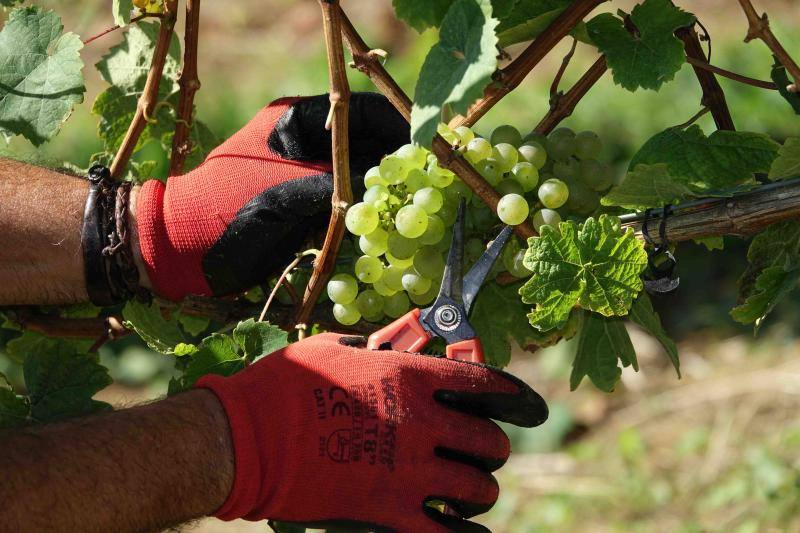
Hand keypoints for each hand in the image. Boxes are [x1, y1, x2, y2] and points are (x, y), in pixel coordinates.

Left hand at [135, 93, 407, 300]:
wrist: (178, 251)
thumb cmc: (221, 214)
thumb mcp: (283, 197)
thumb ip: (336, 185)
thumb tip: (384, 183)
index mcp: (295, 123)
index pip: (363, 112)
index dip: (399, 128)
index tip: (425, 154)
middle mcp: (305, 144)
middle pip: (367, 145)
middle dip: (396, 166)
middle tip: (426, 190)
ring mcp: (304, 175)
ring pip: (359, 177)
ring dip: (383, 194)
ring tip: (410, 212)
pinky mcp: (303, 207)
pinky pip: (345, 205)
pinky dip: (364, 217)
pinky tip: (382, 231)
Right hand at [197, 333, 547, 531]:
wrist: (246, 438)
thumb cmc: (284, 385)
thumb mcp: (335, 350)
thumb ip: (378, 350)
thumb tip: (397, 350)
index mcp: (410, 376)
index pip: (486, 384)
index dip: (516, 395)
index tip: (527, 405)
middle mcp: (420, 422)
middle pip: (490, 441)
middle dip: (494, 447)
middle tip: (484, 450)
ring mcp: (407, 470)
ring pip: (478, 487)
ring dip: (481, 489)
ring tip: (472, 490)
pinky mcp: (387, 511)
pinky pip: (447, 532)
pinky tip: (467, 530)